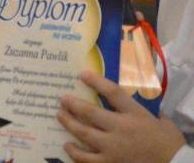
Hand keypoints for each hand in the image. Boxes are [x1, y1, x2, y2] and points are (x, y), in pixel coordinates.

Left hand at [57, 69, 184, 162]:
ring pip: (83, 133)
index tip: (83, 74)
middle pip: (90, 112)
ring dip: (68, 123)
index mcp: (136, 115)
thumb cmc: (170, 145)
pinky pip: (86, 158)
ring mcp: (113, 148)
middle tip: (62, 98)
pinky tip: (67, 145)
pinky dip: (74, 152)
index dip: (96, 81)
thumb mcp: (163, 123)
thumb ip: (150, 111)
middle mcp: (121, 129)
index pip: (113, 93)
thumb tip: (142, 101)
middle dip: (73, 104)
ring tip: (59, 115)